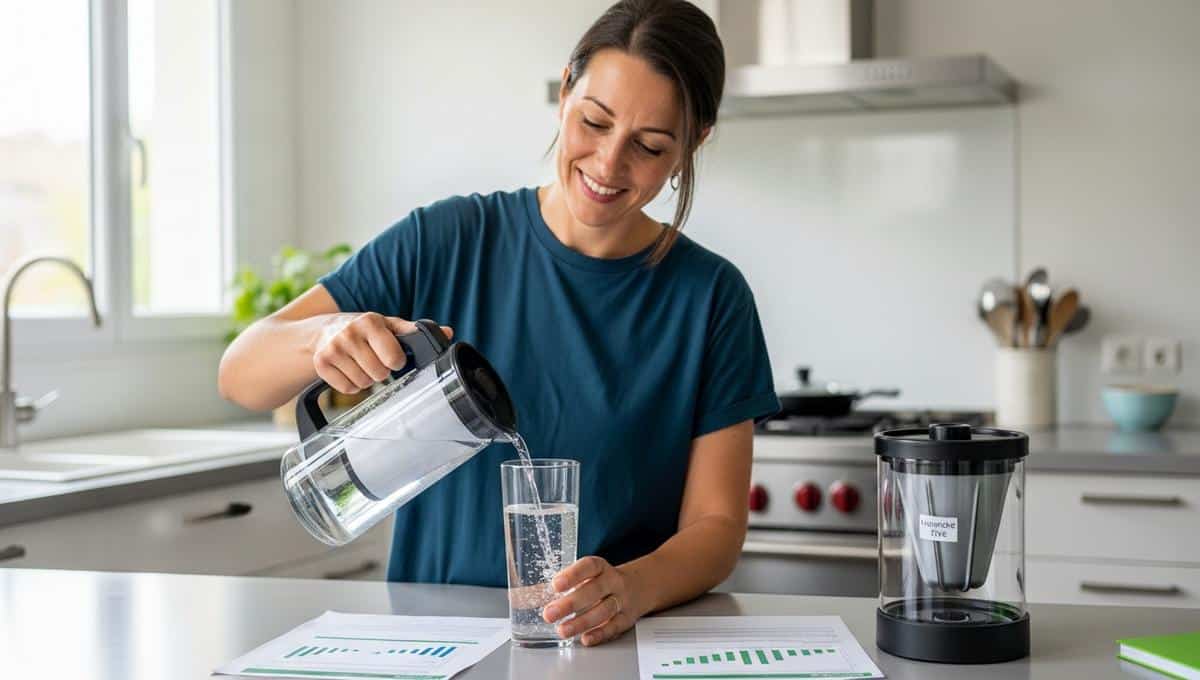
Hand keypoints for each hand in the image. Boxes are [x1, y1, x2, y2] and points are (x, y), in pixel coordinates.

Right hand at [313, 313, 452, 393]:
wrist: (325, 331)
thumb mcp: (389, 325)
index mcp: (370, 321)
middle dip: (381, 371)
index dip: (397, 361)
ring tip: (361, 363)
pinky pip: (347, 388)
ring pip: (363, 383)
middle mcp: (349, 333)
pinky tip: (349, 369)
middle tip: (374, 360)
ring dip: (366, 378)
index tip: (393, 356)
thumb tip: (448, 332)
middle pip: (379, 374)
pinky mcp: (321, 363)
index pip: (394, 358)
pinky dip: (351, 384)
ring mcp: (333, 348)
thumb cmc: (365, 330)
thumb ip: (415, 331)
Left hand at [542, 556, 644, 646]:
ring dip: (582, 622)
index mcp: (600, 567)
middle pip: (594, 591)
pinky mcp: (627, 617)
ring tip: (562, 630)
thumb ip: (549, 587)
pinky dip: (600, 633)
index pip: (589, 567)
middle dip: (571, 603)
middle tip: (549, 613)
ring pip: (604, 610)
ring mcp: (622, 600)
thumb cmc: (601, 581)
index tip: (556, 584)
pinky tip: (585, 638)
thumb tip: (515, 597)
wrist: (641, 585)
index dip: (573, 575)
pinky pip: (614, 626)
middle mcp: (613, 581)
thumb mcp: (581, 577)